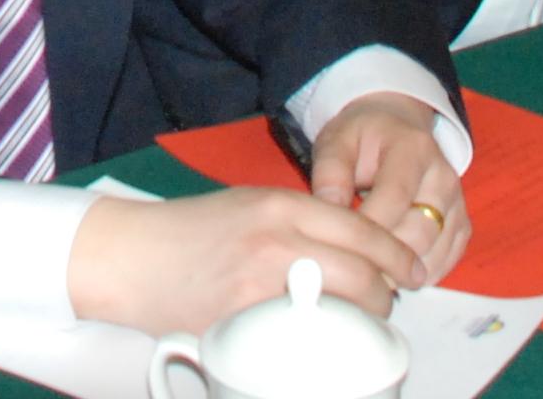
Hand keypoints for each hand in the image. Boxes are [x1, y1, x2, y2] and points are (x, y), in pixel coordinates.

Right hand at [66, 182, 422, 337]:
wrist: (130, 256)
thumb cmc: (187, 231)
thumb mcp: (247, 205)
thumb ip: (297, 221)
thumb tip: (347, 250)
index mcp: (280, 205)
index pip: (361, 228)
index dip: (396, 254)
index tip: (412, 269)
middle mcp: (278, 239)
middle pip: (362, 271)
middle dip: (385, 293)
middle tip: (386, 300)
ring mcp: (263, 283)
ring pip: (339, 304)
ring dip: (358, 316)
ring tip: (355, 319)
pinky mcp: (245, 320)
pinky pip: (303, 333)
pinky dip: (319, 336)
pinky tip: (317, 337)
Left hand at [306, 96, 467, 290]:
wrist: (398, 129)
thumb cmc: (364, 138)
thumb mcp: (337, 141)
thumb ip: (330, 173)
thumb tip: (330, 212)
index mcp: (414, 149)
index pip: (395, 198)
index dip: (368, 229)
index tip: (340, 246)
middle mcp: (443, 177)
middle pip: (420, 233)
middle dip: (384, 258)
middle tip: (351, 269)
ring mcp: (456, 204)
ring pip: (434, 255)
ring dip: (400, 272)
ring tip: (366, 274)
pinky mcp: (461, 227)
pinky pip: (444, 263)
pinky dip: (418, 275)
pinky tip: (390, 272)